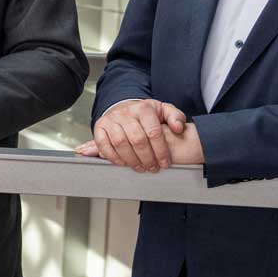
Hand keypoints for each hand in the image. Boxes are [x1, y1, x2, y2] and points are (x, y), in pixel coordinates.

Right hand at [76, 118, 203, 168]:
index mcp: (144, 108)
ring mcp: (111, 119)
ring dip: (131, 159)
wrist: (125, 108)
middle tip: (152, 168)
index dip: (160, 151)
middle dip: (147, 158)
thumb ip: (176, 117)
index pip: (153, 132)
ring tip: (140, 168)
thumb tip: (178, 128)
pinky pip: (103, 143)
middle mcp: (126, 113)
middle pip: (137, 139)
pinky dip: (112, 156)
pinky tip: (122, 163)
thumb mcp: (164, 111)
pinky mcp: (99, 126)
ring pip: (120, 143)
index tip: (165, 163)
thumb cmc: (146, 114)